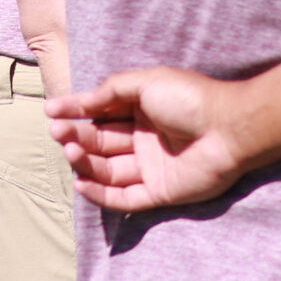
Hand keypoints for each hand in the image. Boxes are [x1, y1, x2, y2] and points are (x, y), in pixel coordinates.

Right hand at [46, 68, 251, 211]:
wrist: (230, 128)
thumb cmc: (191, 99)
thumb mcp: (149, 82)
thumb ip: (113, 89)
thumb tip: (83, 100)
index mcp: (144, 111)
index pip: (102, 113)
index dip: (76, 111)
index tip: (50, 110)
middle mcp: (146, 139)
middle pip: (101, 142)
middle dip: (76, 137)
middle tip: (58, 132)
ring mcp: (152, 167)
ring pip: (107, 170)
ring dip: (84, 162)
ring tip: (70, 150)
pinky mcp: (159, 192)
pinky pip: (123, 198)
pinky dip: (100, 194)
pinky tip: (81, 182)